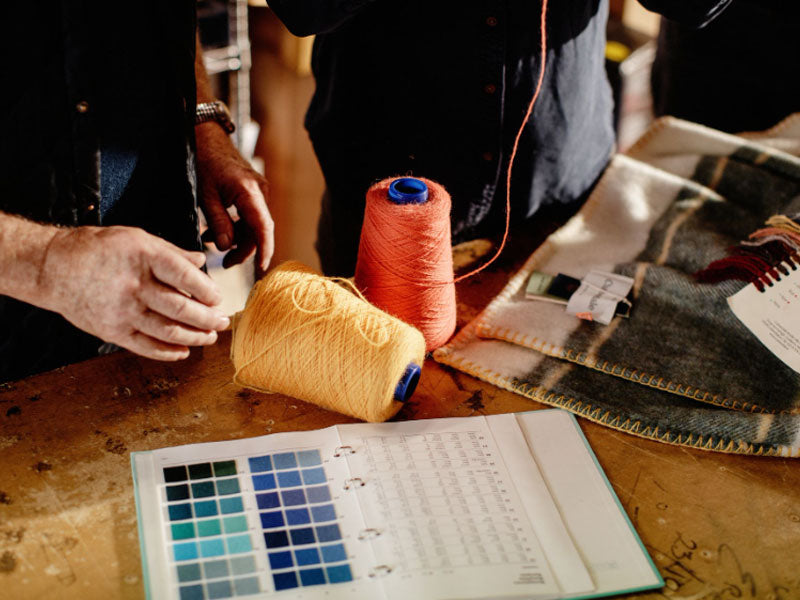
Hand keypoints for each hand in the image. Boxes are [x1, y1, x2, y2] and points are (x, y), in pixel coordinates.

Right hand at [38, 226, 229, 360]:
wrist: (52, 267)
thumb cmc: (97, 249)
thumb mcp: (136, 238)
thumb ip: (171, 252)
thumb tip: (201, 262)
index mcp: (143, 257)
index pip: (185, 277)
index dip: (207, 291)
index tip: (218, 298)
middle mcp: (134, 286)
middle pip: (181, 308)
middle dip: (208, 318)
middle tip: (223, 321)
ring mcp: (122, 312)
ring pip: (168, 331)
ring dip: (195, 337)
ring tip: (210, 336)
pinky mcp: (112, 331)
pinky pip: (146, 347)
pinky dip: (169, 352)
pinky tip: (184, 351)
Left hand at [195, 122, 274, 272]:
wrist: (206, 137)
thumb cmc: (204, 160)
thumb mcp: (205, 195)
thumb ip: (218, 222)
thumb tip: (226, 247)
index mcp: (249, 191)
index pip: (263, 228)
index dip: (264, 250)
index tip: (261, 268)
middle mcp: (260, 191)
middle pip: (259, 230)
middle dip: (244, 249)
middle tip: (226, 263)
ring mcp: (259, 191)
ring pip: (254, 225)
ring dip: (237, 238)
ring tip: (213, 243)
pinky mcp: (254, 192)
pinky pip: (250, 216)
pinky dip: (236, 227)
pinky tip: (217, 231)